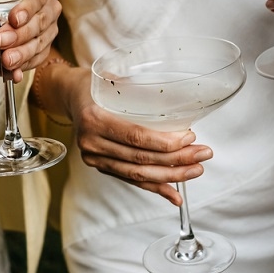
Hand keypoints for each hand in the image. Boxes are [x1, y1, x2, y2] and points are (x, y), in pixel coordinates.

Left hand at [0, 0, 61, 81]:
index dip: (29, 6)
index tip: (13, 19)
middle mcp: (40, 8)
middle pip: (42, 20)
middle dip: (21, 33)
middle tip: (0, 41)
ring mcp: (42, 31)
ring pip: (40, 42)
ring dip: (23, 53)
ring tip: (5, 60)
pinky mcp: (36, 52)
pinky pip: (36, 60)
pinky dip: (24, 66)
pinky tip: (14, 73)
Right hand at [62, 67, 213, 205]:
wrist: (70, 95)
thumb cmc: (95, 84)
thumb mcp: (111, 77)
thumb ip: (136, 86)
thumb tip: (177, 94)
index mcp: (95, 118)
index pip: (135, 137)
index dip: (164, 142)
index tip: (190, 138)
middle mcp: (92, 142)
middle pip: (140, 159)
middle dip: (176, 160)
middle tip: (203, 154)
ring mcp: (95, 158)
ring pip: (138, 174)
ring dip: (171, 176)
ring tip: (196, 170)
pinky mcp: (101, 166)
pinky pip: (131, 180)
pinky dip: (155, 188)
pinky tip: (175, 195)